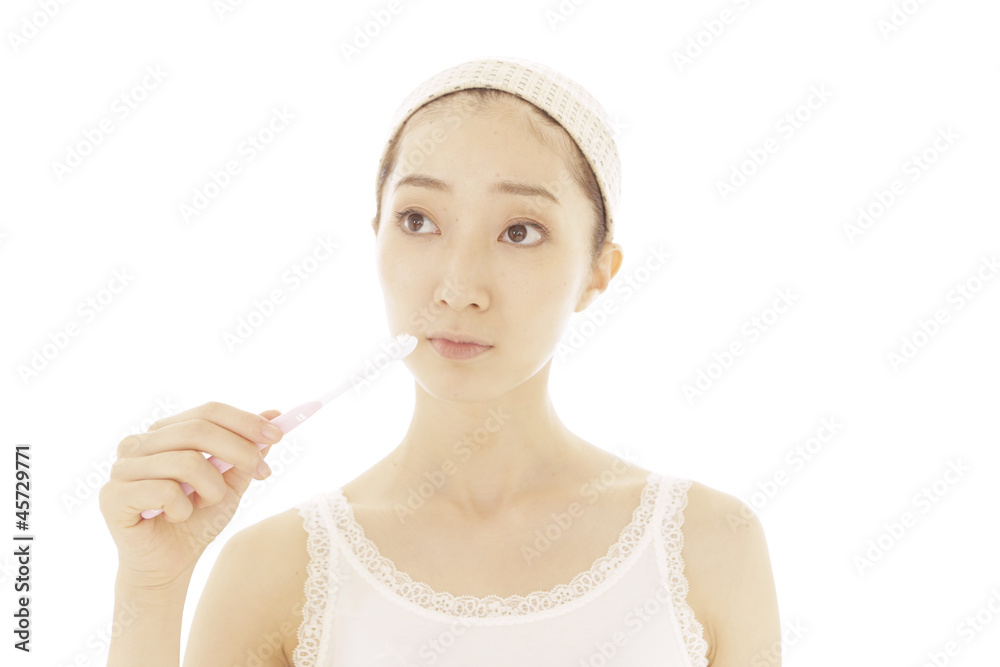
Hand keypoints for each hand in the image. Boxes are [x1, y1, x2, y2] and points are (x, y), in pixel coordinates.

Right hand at [99, 402, 282, 590]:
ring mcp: (122, 467)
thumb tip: (273, 414)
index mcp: (165, 432)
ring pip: (186, 461)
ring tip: (206, 505)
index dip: (245, 421)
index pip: (208, 411)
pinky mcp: (112, 496)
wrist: (169, 566)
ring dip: (211, 489)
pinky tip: (177, 518)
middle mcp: (138, 443)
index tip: (278, 434)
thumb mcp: (231, 483)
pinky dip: (183, 509)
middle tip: (262, 472)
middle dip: (240, 451)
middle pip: (199, 430)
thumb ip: (248, 450)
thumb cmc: (196, 520)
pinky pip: (164, 491)